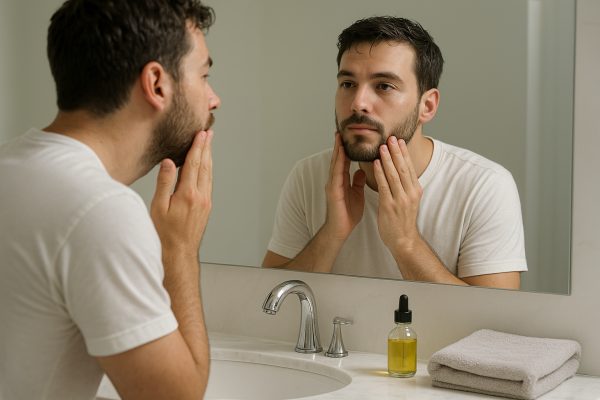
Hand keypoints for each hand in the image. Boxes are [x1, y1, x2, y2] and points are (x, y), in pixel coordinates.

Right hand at [150, 130, 212, 258]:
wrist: (179, 253)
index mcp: (188, 193)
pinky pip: (208, 183)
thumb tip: (169, 162)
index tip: (201, 133)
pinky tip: (205, 167)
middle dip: (206, 148)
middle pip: (204, 166)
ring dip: (208, 158)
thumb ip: (164, 182)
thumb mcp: (159, 207)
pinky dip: (207, 170)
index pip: (193, 164)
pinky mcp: (206, 207)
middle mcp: (200, 196)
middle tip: (208, 133)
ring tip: (208, 145)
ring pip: (208, 174)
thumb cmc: (164, 233)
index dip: (197, 147)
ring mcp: (205, 202)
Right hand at [322, 133, 365, 241]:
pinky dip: (339, 164)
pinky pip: (336, 175)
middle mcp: (334, 181)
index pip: (343, 162)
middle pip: (337, 160)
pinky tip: (341, 156)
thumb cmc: (347, 214)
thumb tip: (361, 170)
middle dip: (338, 146)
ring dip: (337, 151)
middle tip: (340, 131)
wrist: (340, 230)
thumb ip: (357, 182)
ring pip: (335, 165)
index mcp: (341, 181)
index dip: (344, 149)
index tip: (347, 137)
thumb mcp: (356, 194)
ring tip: (339, 139)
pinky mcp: (333, 192)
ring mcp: (332, 186)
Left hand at [373, 136, 422, 252]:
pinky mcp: (390, 206)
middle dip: (397, 151)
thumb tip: (400, 171)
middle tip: (391, 137)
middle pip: (403, 168)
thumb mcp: (408, 200)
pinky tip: (376, 163)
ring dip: (388, 159)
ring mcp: (400, 199)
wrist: (403, 240)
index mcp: (415, 190)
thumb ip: (405, 186)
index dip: (404, 153)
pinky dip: (380, 173)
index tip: (399, 140)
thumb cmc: (403, 220)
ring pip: (394, 174)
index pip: (409, 168)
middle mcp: (410, 193)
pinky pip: (384, 185)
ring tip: (382, 146)